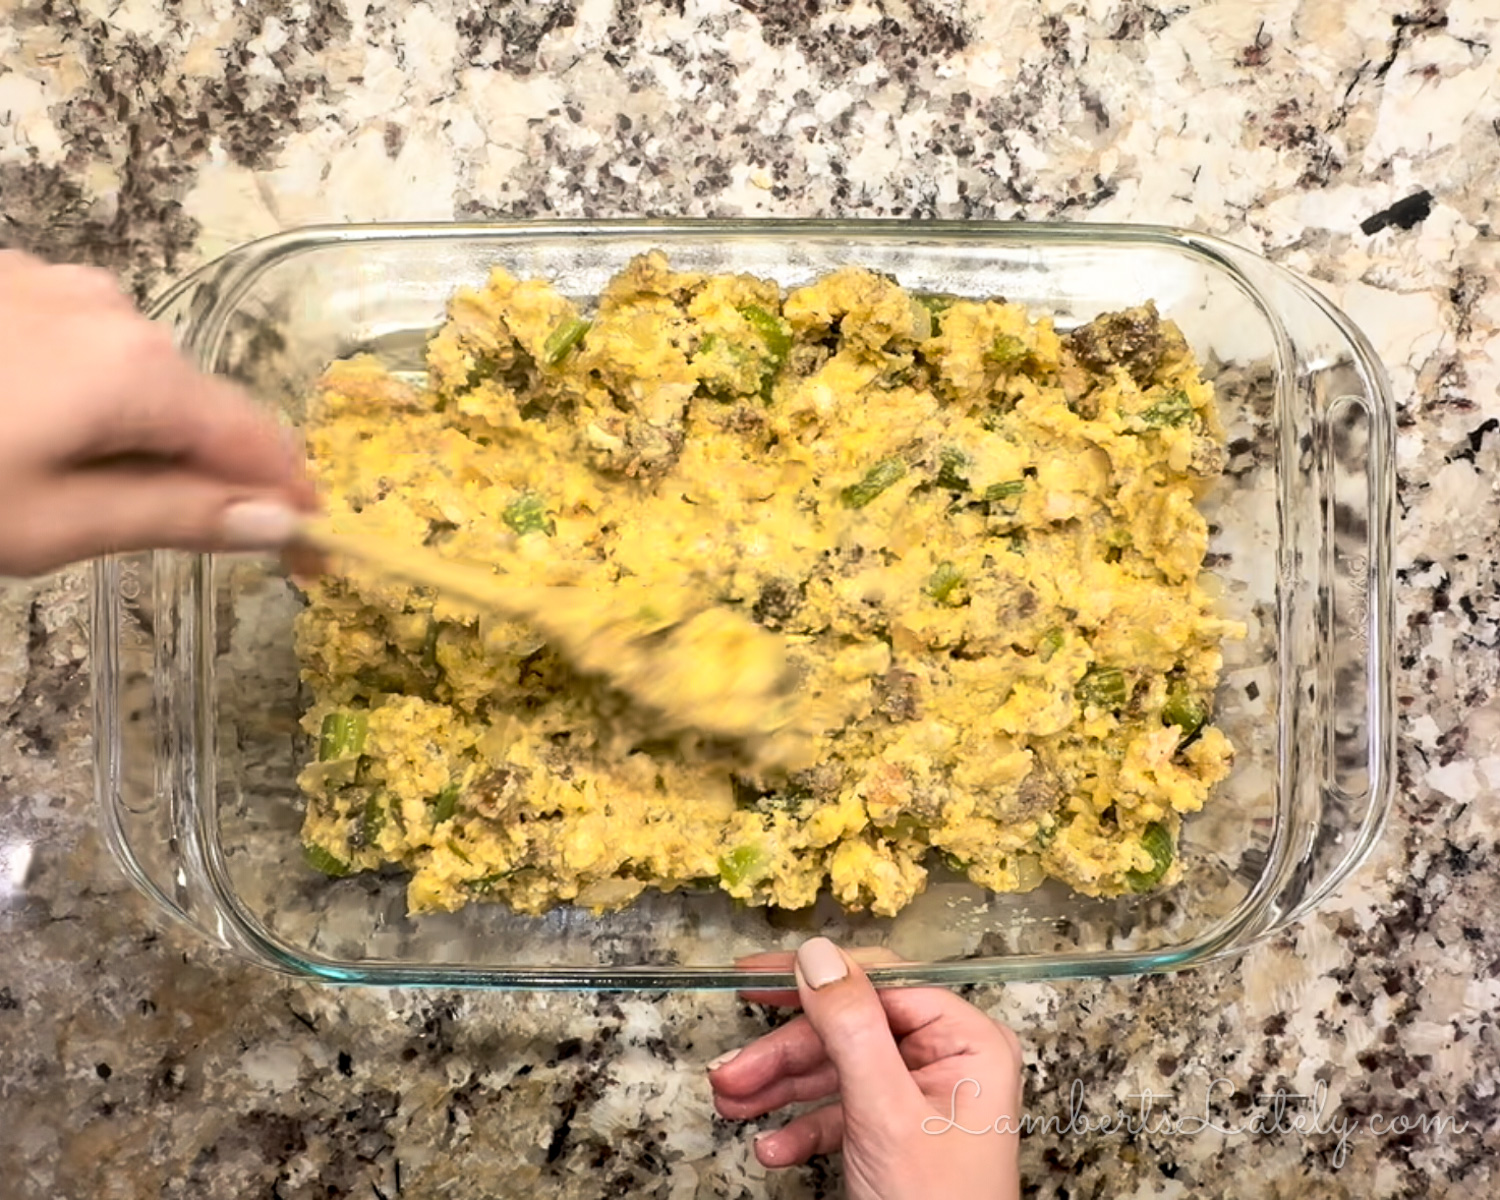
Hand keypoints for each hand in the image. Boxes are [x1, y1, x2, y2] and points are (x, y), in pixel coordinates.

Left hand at [0, 250, 313, 575]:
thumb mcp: (49, 522)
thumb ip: (173, 518)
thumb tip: (279, 521)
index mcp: (139, 368)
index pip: (256, 442)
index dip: (290, 500)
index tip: (311, 554)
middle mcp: (113, 308)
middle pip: (194, 407)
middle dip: (195, 470)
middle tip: (153, 537)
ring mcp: (55, 283)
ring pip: (136, 377)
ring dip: (133, 432)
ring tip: (62, 481)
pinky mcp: (10, 281)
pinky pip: (82, 347)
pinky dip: (81, 395)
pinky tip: (26, 428)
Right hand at [708, 938, 1021, 1199]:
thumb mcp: (885, 1112)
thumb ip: (851, 1029)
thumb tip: (819, 956)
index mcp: (965, 1040)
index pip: (878, 984)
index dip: (812, 980)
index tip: (754, 976)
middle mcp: (946, 1060)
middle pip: (847, 1030)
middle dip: (782, 1054)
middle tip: (730, 1071)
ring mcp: (919, 1097)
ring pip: (835, 1071)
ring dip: (780, 1089)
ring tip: (731, 1104)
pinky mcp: (896, 1132)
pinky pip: (841, 1112)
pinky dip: (802, 1127)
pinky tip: (772, 1147)